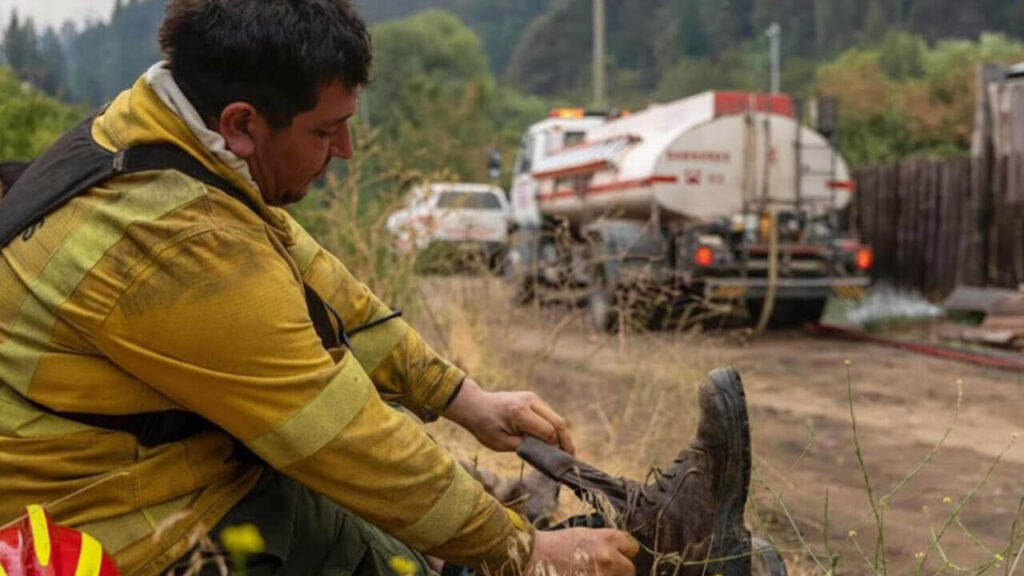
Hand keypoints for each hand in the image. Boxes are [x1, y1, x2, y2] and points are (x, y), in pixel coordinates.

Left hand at [442, 378, 575, 453]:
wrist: (475, 405)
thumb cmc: (484, 426)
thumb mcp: (501, 443)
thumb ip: (524, 447)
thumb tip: (546, 454)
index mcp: (520, 413)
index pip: (548, 431)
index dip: (556, 447)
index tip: (561, 461)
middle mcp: (530, 401)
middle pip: (558, 422)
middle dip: (567, 440)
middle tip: (571, 457)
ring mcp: (532, 398)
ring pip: (556, 417)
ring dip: (562, 434)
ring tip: (566, 451)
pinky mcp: (533, 399)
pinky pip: (549, 414)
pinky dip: (554, 427)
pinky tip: (555, 441)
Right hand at [530, 529, 637, 575]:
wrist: (535, 557)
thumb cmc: (557, 543)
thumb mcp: (586, 535)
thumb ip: (607, 543)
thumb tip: (620, 554)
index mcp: (608, 538)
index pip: (632, 549)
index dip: (623, 553)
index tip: (616, 556)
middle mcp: (609, 557)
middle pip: (629, 569)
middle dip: (619, 570)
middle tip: (604, 570)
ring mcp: (602, 575)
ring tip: (591, 573)